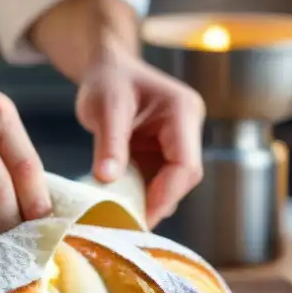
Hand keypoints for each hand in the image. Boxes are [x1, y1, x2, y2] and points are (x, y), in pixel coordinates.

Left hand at [75, 52, 205, 227]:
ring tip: (120, 218)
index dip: (166, 194)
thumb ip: (109, 144)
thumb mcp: (105, 107)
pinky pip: (157, 180)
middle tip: (127, 224)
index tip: (140, 215)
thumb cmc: (108, 80)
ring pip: (171, 183)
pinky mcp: (162, 153)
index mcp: (182, 111)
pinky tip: (119, 205)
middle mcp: (186, 129)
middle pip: (183, 177)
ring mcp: (176, 142)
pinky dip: (140, 193)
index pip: (186, 164)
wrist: (106, 68)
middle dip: (157, 202)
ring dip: (148, 201)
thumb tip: (107, 180)